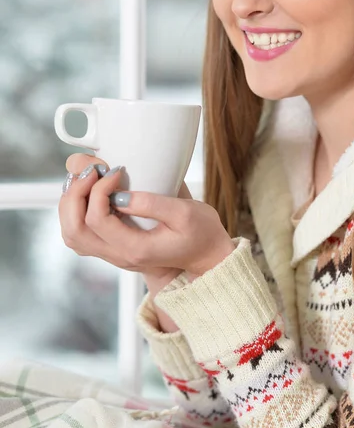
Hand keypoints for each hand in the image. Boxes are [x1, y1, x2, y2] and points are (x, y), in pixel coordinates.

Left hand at [60, 154, 234, 278]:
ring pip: (72, 234)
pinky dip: (77, 211)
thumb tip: (120, 194)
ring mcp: (114, 255)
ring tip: (90, 178)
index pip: (97, 219)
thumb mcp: (186, 213)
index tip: (118, 170)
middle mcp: (119, 255)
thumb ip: (152, 203)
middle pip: (75, 230)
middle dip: (77, 193)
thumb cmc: (201, 233)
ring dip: (72, 202)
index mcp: (135, 248)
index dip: (99, 189)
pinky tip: (92, 192)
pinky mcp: (113, 248)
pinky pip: (80, 234)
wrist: (207, 256)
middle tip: (94, 170)